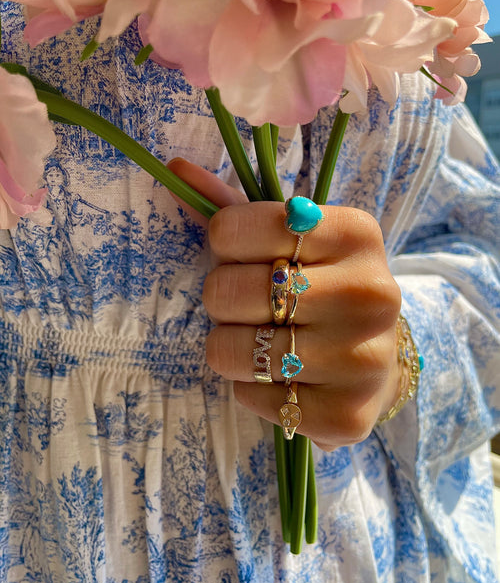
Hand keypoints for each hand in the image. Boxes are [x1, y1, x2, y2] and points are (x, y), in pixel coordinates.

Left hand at [169, 159, 401, 451]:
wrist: (376, 359)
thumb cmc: (320, 287)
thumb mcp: (288, 240)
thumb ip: (232, 206)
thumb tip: (174, 168)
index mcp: (355, 233)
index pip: (241, 226)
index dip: (222, 242)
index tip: (235, 251)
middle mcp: (371, 292)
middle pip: (231, 290)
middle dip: (221, 298)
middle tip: (244, 304)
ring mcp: (365, 357)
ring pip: (236, 350)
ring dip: (230, 347)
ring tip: (259, 341)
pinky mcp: (349, 414)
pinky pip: (253, 396)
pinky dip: (250, 388)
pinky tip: (278, 378)